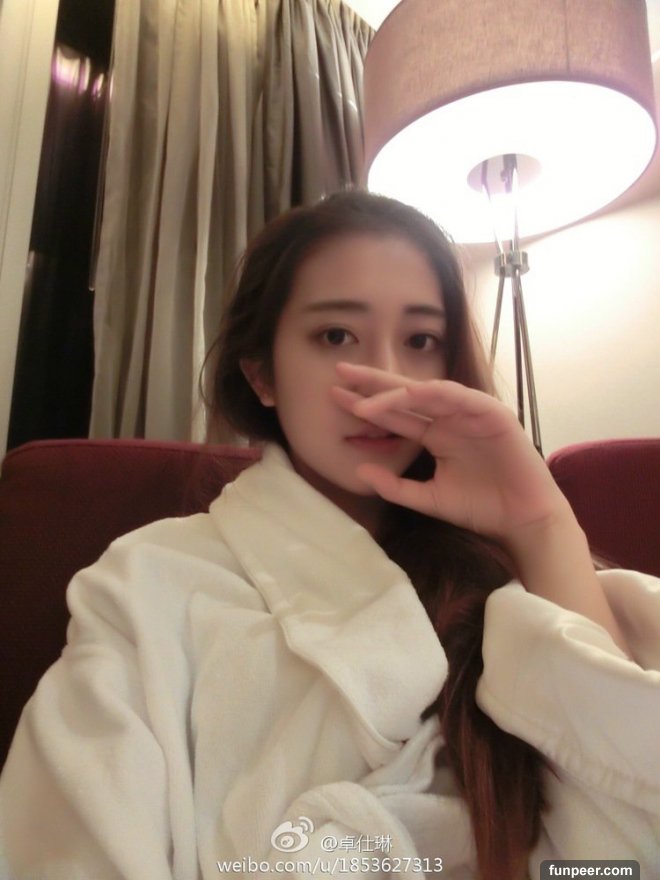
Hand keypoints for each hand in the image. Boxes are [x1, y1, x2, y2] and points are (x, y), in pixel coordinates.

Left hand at [332, 362, 572, 549]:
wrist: (522, 521)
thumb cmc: (481, 507)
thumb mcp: (428, 498)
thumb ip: (395, 486)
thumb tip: (358, 469)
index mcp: (435, 433)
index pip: (394, 413)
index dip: (365, 404)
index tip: (333, 396)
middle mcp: (449, 418)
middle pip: (405, 394)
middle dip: (373, 382)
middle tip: (339, 371)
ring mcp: (470, 413)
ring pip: (429, 392)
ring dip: (396, 392)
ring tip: (364, 397)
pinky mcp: (493, 413)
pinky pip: (462, 397)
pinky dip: (437, 393)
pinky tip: (412, 392)